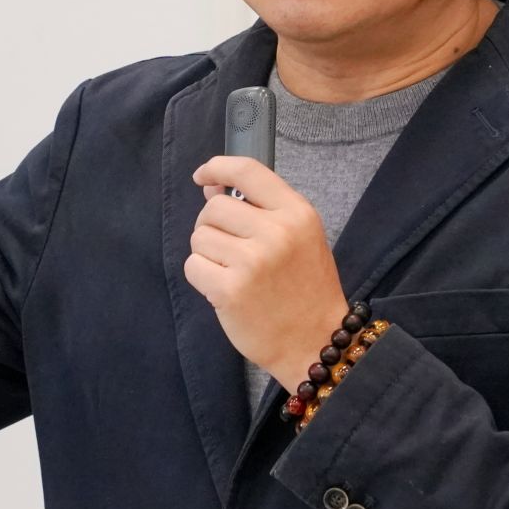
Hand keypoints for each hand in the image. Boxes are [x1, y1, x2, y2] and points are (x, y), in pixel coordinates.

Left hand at [186, 156, 351, 390]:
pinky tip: (225, 290)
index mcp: (298, 213)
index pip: (248, 171)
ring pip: (199, 237)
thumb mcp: (300, 238)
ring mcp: (253, 261)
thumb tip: (211, 187)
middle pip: (214, 208)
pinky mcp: (230, 290)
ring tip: (232, 273)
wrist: (316, 341)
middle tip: (229, 250)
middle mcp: (276, 232)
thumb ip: (261, 209)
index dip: (218, 167)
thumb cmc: (306, 289)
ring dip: (207, 255)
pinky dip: (202, 278)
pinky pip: (193, 266)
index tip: (204, 176)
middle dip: (212, 227)